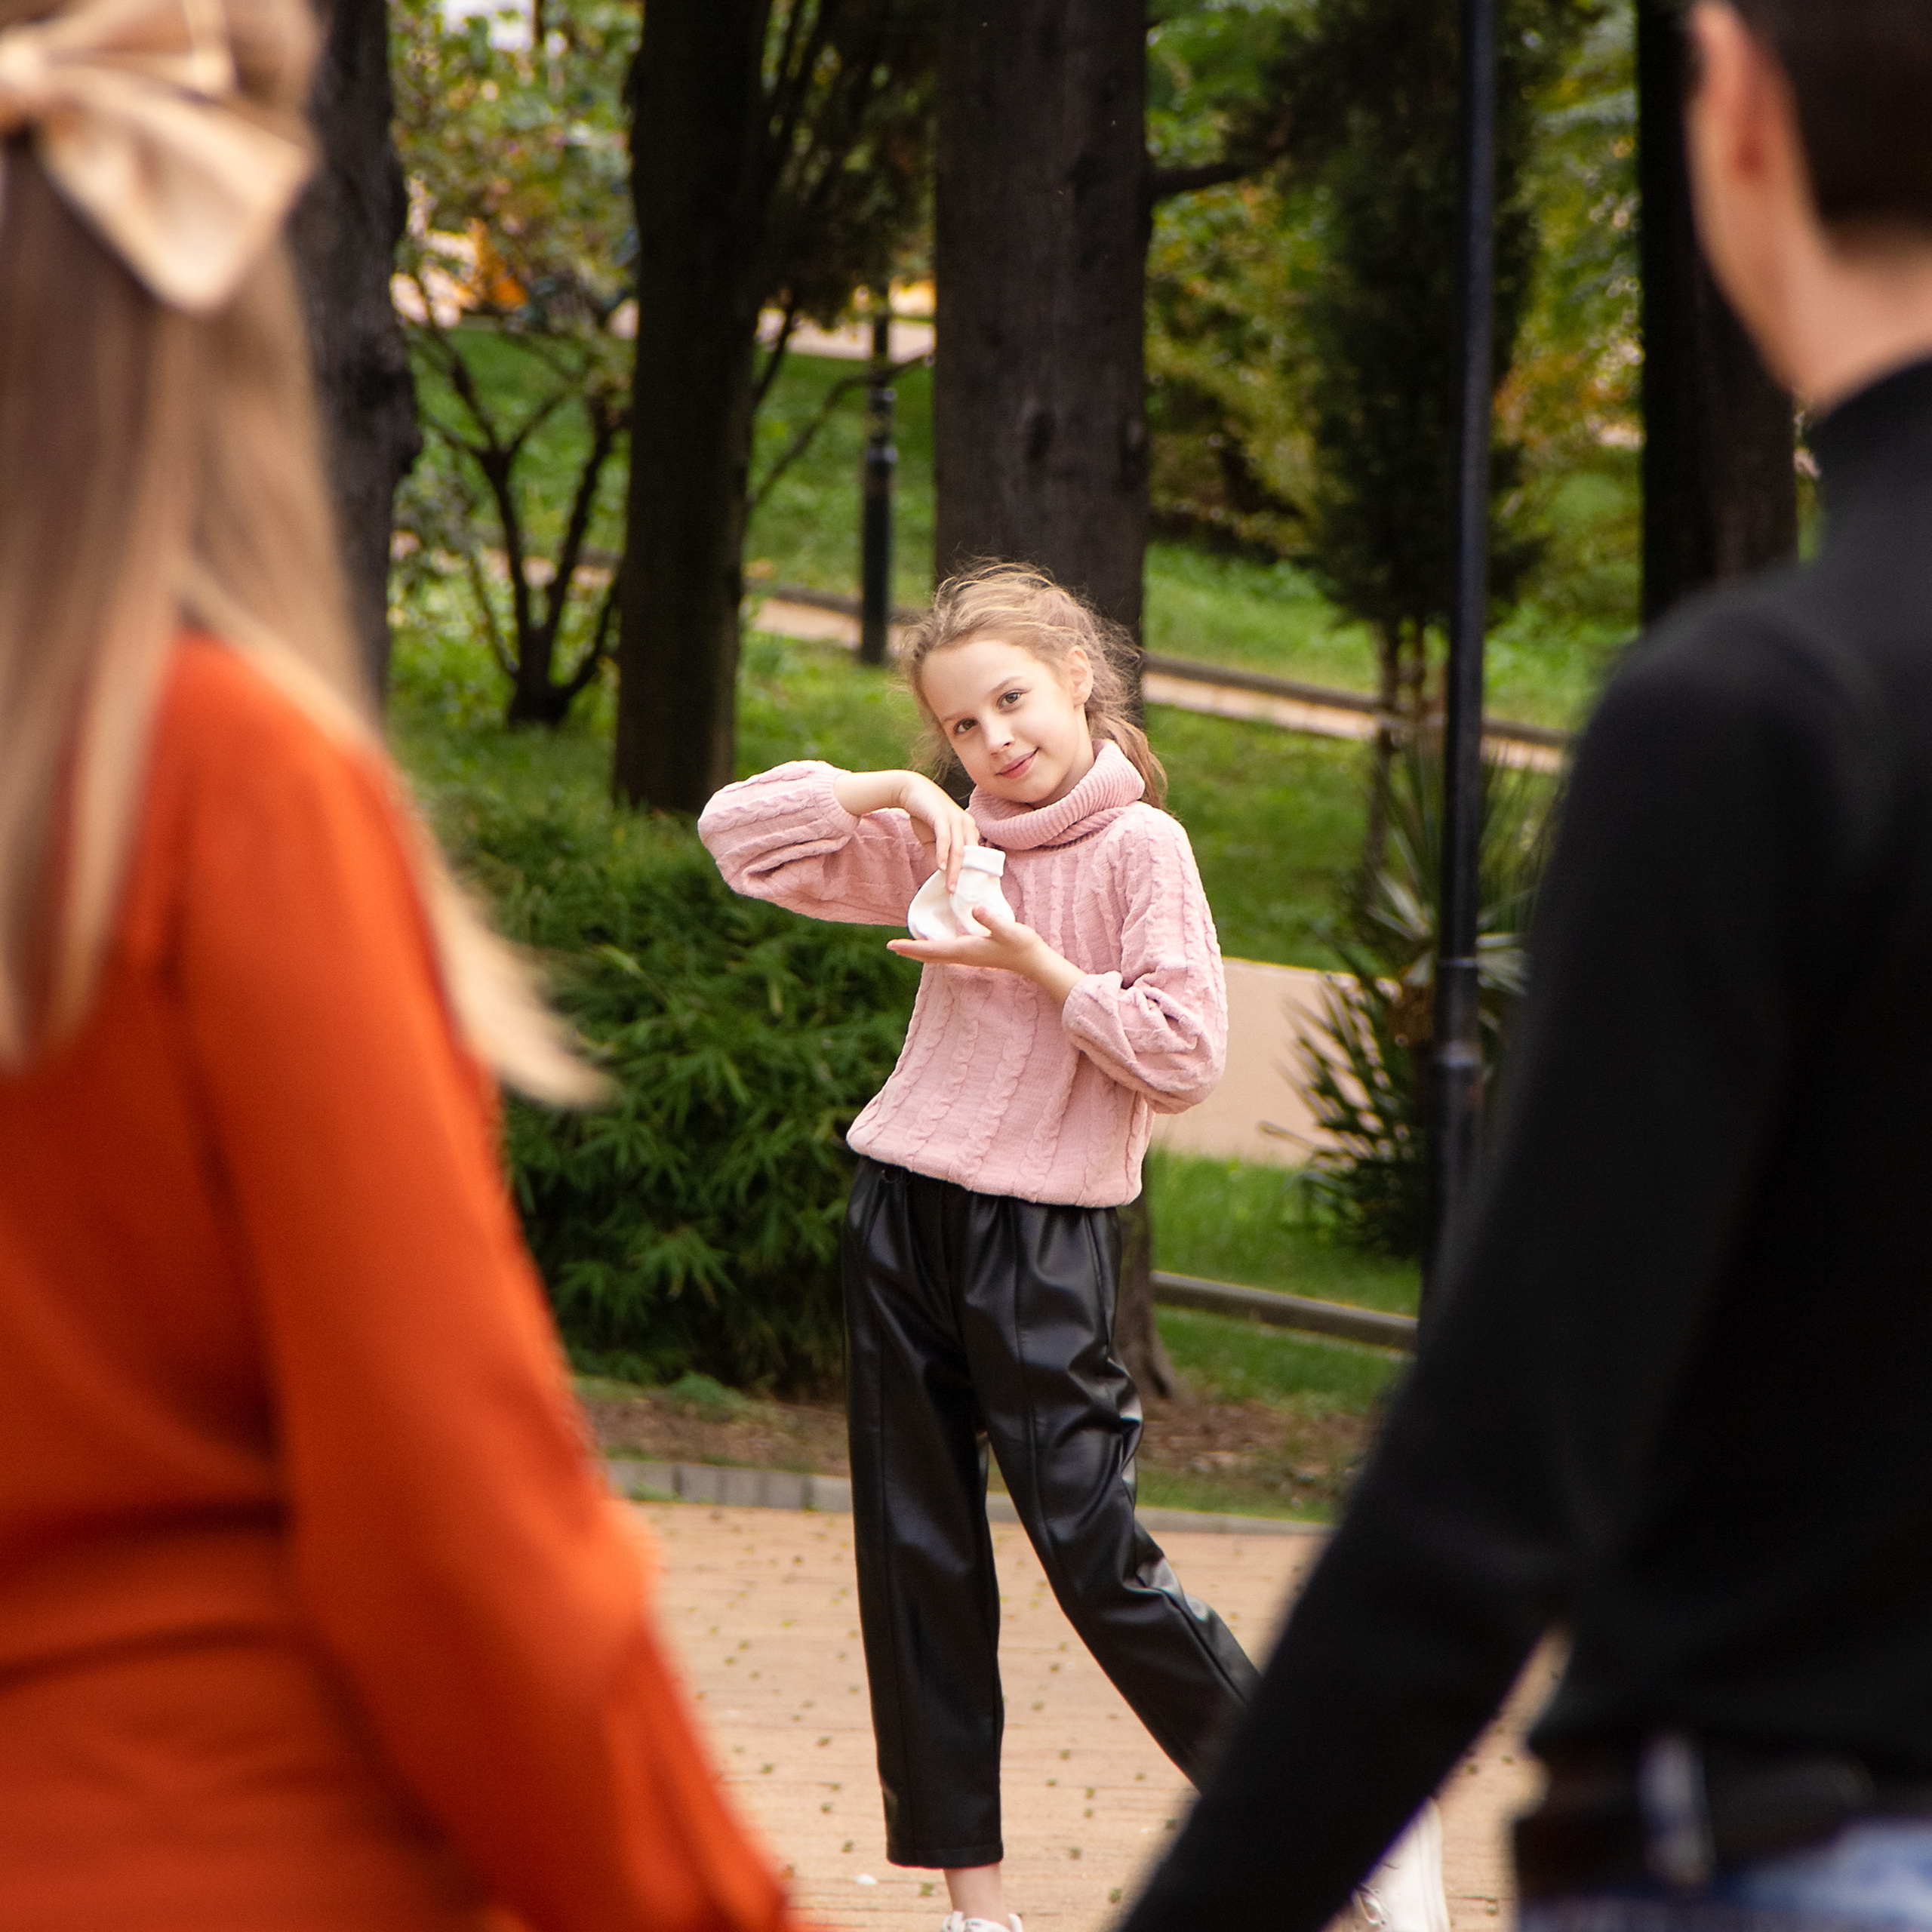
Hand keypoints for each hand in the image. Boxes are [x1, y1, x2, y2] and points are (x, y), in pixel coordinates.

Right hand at [833, 769, 978, 889]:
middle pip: (971, 855)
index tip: (968, 890)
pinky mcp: (942, 816)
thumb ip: (938, 855)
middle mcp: (967, 823)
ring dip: (954, 870)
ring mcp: (956, 819)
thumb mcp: (933, 839)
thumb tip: (940, 875)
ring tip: (950, 887)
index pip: (976, 855)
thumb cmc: (925, 814)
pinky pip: (945, 839)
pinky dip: (943, 854)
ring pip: (959, 850)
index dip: (973, 873)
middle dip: (966, 877)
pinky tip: (939, 868)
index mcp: (969, 829)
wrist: (910, 790)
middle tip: (961, 895)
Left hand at [889, 901, 1084, 1006]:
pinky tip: (935, 941)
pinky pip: (947, 952)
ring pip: (938, 956)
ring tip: (907, 945)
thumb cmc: (1022, 945)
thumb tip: (975, 909)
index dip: (911, 947)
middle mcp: (963, 955)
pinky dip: (935, 948)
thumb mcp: (1008, 929)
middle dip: (911, 951)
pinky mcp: (975, 954)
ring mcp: (969, 957)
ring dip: (921, 951)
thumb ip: (991, 919)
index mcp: (965, 949)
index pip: (931, 949)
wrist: (1035, 961)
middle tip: (892, 947)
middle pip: (930, 956)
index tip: (892, 945)